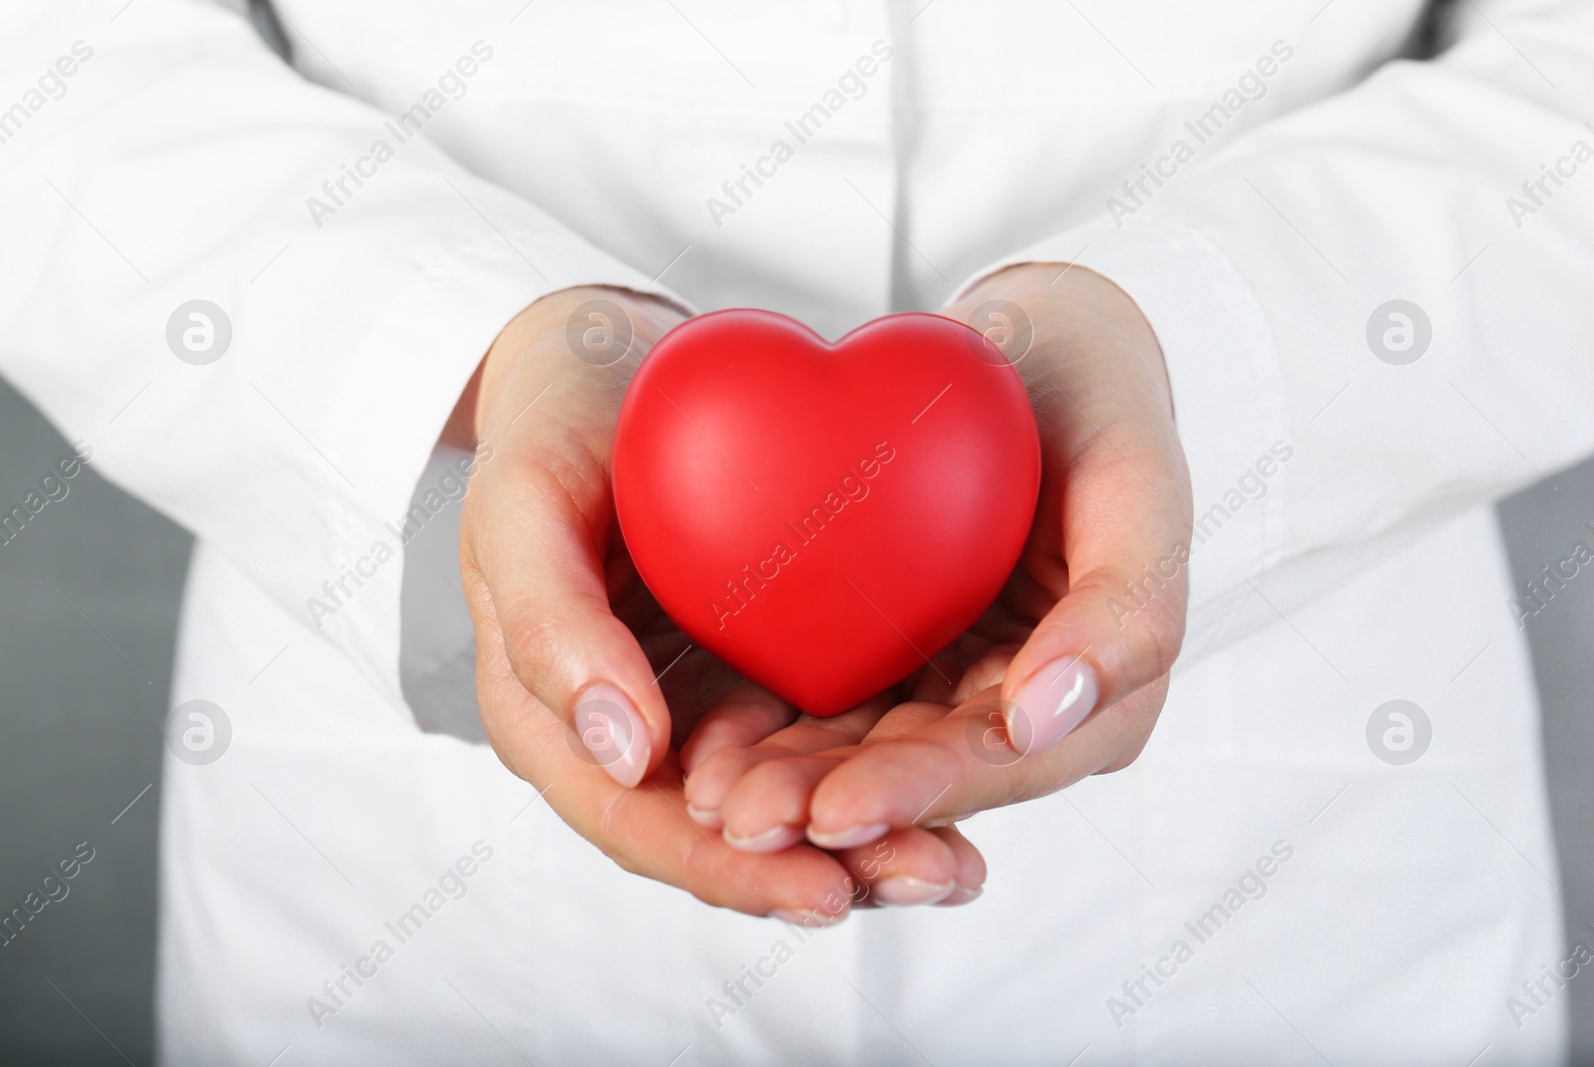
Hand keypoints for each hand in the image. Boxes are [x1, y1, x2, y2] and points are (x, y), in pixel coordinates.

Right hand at [454, 287, 985, 916]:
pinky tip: (960, 775)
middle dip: (831, 872)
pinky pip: (816, 736)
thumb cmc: (552, 424)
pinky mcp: (750, 667)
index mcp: (551, 718)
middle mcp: (622, 733)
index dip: (736, 872)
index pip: (644, 826)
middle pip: (726, 840)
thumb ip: (552, 624)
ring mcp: (693, 704)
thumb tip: (623, 755)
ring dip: (871, 841)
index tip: (830, 888)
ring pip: (780, 804)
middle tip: (938, 879)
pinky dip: (878, 767)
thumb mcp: (525, 504)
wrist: (606, 361)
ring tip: (963, 864)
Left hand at [683, 263, 1192, 852]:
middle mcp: (1020, 706)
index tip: (833, 814)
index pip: (1002, 762)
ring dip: (788, 780)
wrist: (1033, 346)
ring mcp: (950, 678)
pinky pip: (825, 694)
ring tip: (709, 797)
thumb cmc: (1099, 398)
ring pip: (862, 748)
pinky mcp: (892, 647)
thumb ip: (1127, 606)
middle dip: (828, 804)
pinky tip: (702, 741)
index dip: (918, 795)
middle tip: (739, 821)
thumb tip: (1044, 722)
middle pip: (920, 773)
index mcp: (1102, 697)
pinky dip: (768, 721)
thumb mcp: (1140, 478)